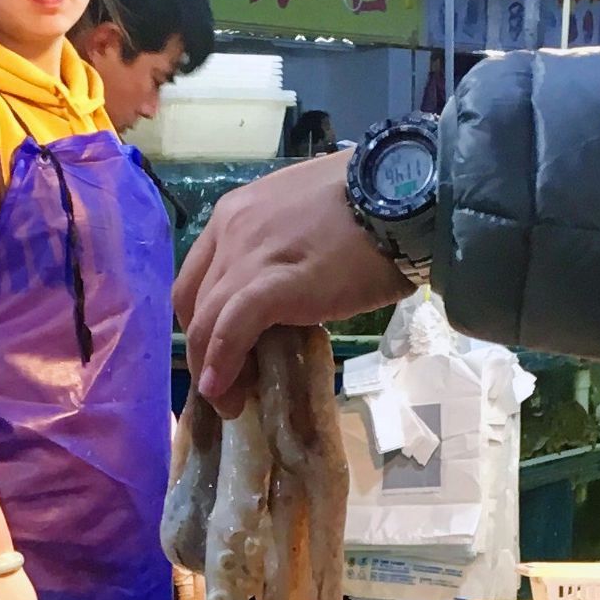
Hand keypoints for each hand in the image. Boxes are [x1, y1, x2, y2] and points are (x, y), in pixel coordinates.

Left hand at [174, 150, 408, 414]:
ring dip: (210, 368)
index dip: (203, 318)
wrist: (406, 198)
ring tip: (230, 401)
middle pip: (193, 301)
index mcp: (237, 212)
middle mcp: (230, 230)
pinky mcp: (271, 286)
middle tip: (226, 382)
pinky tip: (226, 391)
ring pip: (205, 321)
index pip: (199, 274)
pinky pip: (230, 331)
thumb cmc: (372, 207)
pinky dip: (222, 364)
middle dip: (202, 348)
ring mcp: (248, 257)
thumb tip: (288, 288)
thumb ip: (284, 248)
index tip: (220, 348)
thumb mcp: (308, 218)